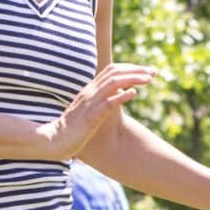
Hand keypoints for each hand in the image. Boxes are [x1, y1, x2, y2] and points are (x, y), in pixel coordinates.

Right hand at [42, 64, 156, 160]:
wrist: (55, 141)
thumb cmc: (73, 129)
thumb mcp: (90, 110)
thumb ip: (103, 99)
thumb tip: (120, 91)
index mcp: (90, 90)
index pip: (112, 70)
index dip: (131, 68)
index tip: (146, 71)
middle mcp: (90, 92)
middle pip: (115, 72)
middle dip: (136, 70)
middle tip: (153, 72)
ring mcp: (90, 103)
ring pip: (113, 83)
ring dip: (133, 79)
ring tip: (149, 79)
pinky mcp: (91, 117)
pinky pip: (108, 103)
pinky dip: (122, 96)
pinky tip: (134, 93)